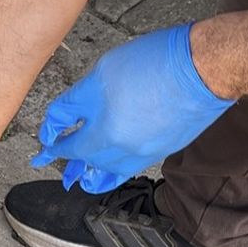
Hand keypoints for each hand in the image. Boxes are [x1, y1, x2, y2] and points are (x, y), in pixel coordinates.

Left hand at [32, 23, 234, 193]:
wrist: (204, 70)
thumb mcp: (100, 75)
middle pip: (90, 163)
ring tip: (84, 181)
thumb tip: (58, 119)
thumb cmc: (155, 65)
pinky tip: (116, 165)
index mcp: (104, 134)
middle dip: (72, 166)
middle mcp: (125, 151)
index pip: (69, 146)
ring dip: (95, 176)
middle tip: (60, 172)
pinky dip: (119, 169)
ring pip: (113, 172)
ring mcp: (147, 152)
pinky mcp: (165, 147)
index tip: (43, 148)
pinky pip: (134, 166)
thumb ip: (74, 102)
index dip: (52, 145)